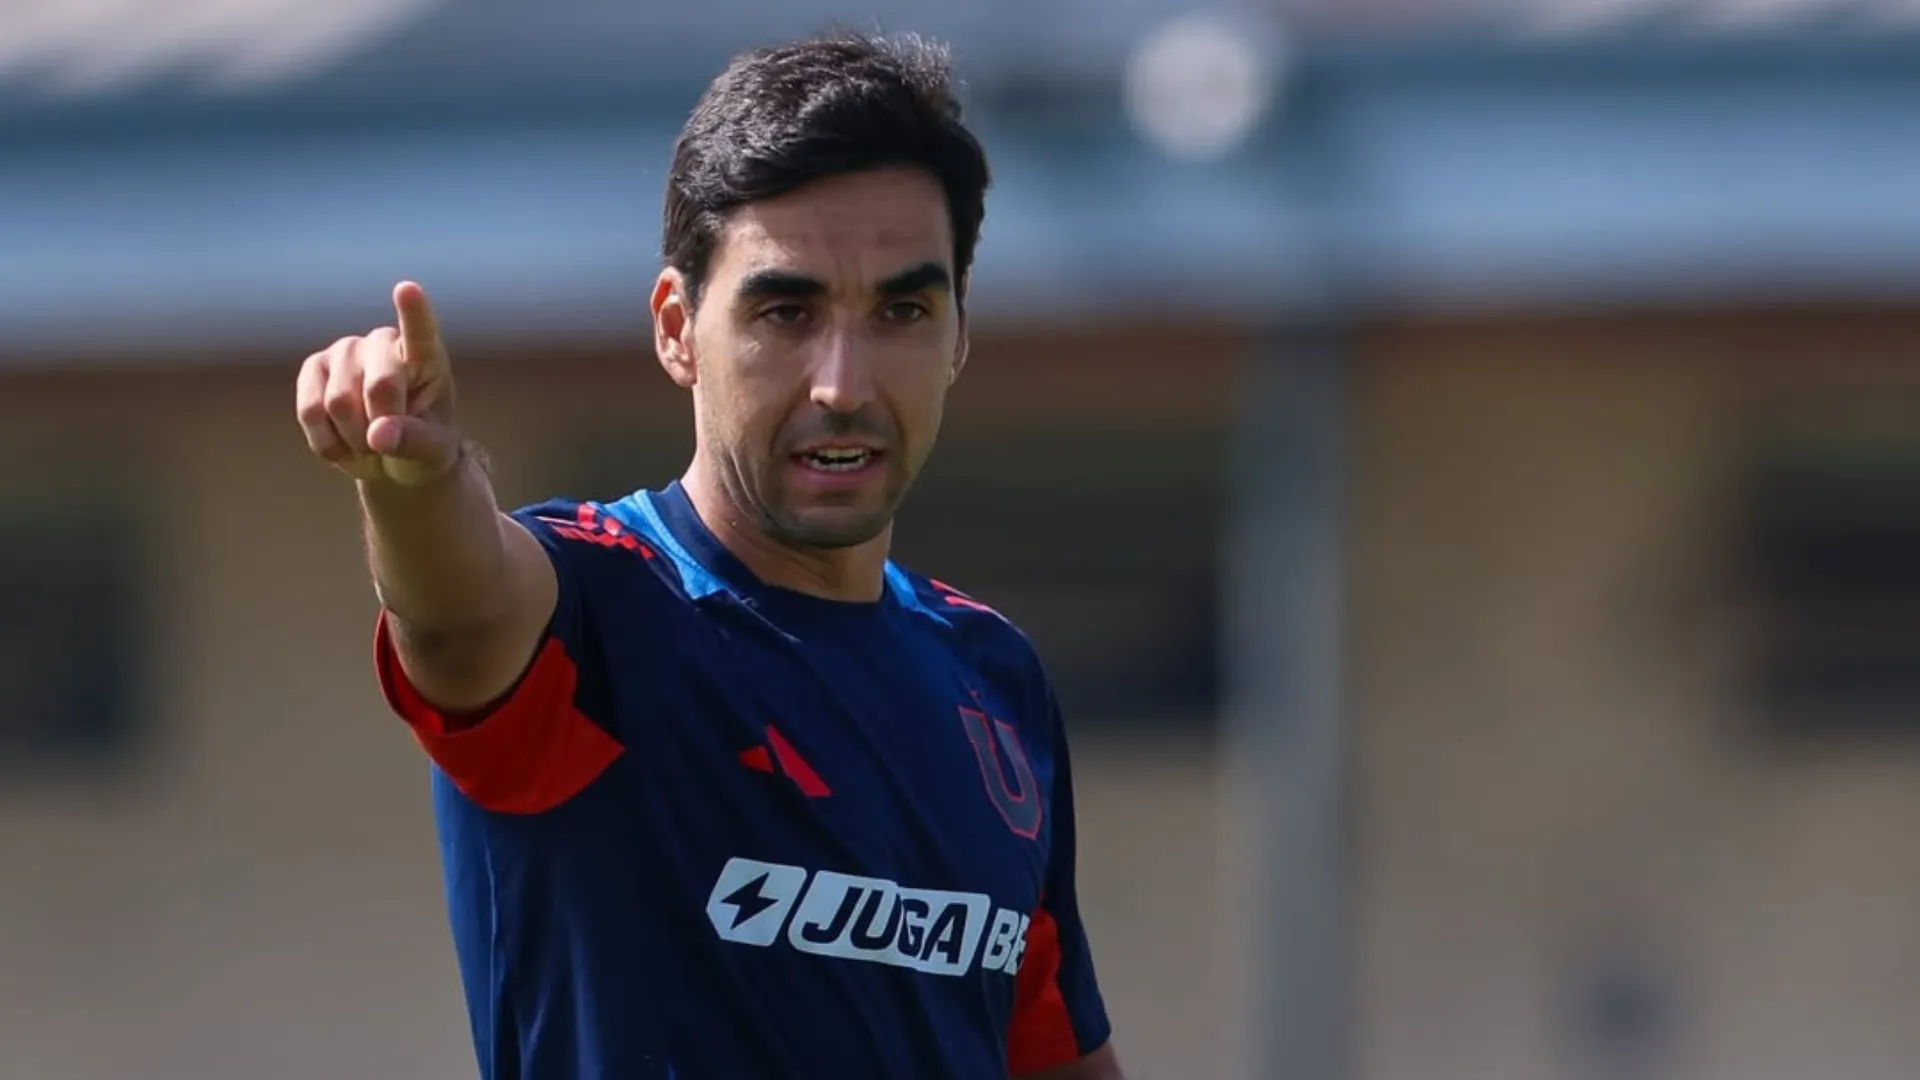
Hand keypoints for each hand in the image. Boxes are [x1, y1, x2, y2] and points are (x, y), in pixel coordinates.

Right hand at [296, 282, 461, 485]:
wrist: (388, 457)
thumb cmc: (421, 446)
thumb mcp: (434, 452)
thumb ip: (416, 441)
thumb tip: (378, 435)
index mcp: (425, 356)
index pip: (420, 331)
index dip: (413, 311)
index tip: (407, 289)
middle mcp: (383, 343)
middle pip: (380, 388)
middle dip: (383, 428)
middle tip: (390, 443)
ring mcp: (345, 351)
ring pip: (339, 403)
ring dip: (355, 440)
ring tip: (370, 443)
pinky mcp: (312, 369)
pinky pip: (311, 412)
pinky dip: (328, 442)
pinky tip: (344, 443)